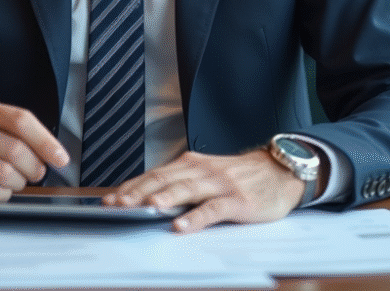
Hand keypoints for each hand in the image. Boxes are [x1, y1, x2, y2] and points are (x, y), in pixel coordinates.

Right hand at [0, 96, 69, 201]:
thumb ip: (14, 134)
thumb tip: (52, 155)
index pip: (20, 120)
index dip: (45, 141)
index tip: (61, 158)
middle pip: (15, 149)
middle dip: (33, 168)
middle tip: (34, 175)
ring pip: (4, 172)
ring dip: (17, 184)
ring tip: (13, 183)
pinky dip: (0, 196)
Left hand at [102, 148, 306, 233]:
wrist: (280, 171)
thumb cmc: (240, 176)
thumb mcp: (208, 173)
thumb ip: (182, 182)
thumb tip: (148, 197)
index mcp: (192, 164)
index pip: (154, 174)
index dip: (131, 186)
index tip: (109, 198)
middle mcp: (202, 170)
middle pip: (164, 180)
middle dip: (138, 192)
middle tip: (117, 205)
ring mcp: (220, 184)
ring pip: (185, 189)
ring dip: (163, 199)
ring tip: (144, 209)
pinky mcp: (237, 200)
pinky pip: (213, 208)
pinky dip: (195, 217)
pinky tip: (181, 226)